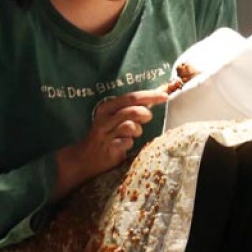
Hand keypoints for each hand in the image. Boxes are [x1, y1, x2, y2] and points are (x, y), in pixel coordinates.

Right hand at [51, 88, 168, 199]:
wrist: (86, 158)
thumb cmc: (107, 134)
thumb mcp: (118, 117)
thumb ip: (136, 107)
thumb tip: (161, 93)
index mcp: (107, 107)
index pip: (131, 97)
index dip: (150, 95)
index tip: (165, 96)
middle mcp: (104, 118)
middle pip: (132, 110)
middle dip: (145, 113)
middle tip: (148, 118)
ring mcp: (105, 133)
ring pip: (131, 126)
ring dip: (137, 131)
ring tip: (132, 135)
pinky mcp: (108, 148)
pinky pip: (127, 142)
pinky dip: (129, 143)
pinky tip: (122, 145)